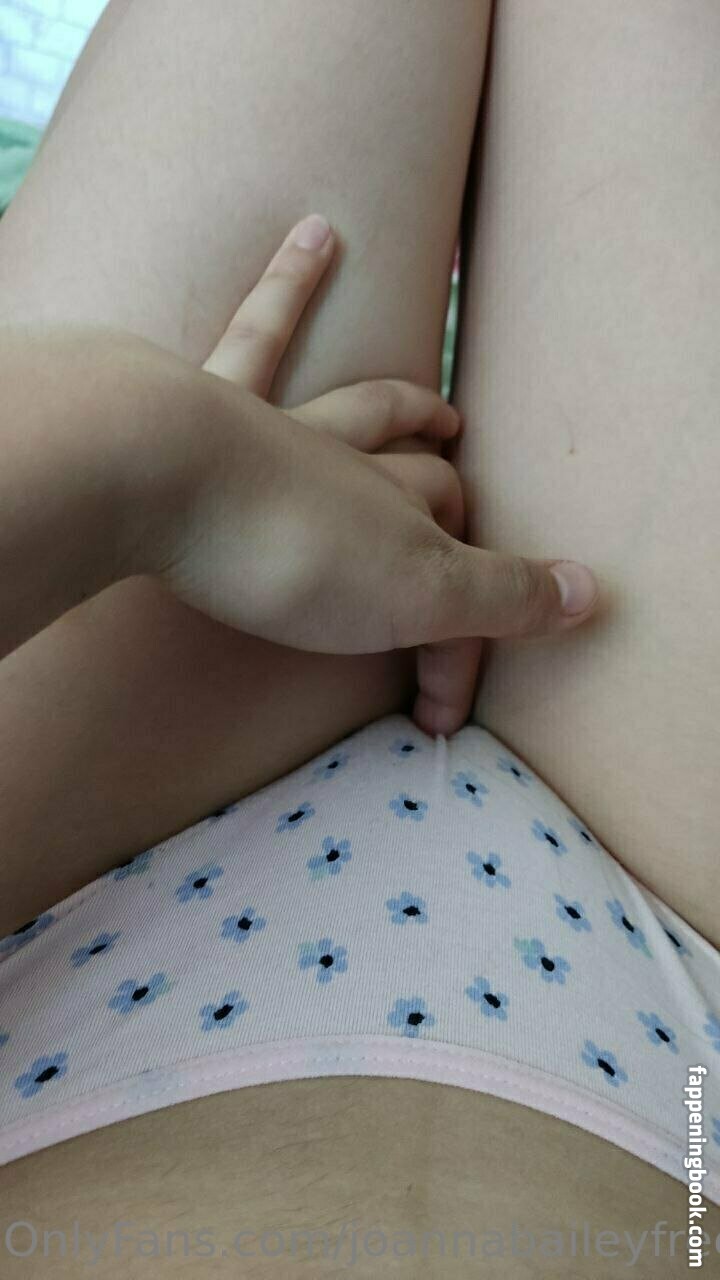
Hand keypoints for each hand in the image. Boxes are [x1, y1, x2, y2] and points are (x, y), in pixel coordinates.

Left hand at [149, 218, 598, 735]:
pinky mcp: (216, 401)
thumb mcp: (411, 596)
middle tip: (465, 508)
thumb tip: (590, 591)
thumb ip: (499, 595)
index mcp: (403, 518)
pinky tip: (316, 232)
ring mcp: (288, 429)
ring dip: (403, 405)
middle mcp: (355, 466)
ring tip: (438, 405)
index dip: (464, 635)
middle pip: (421, 483)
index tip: (435, 709)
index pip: (460, 571)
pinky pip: (261, 331)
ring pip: (360, 407)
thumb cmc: (290, 551)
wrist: (166, 473)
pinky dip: (292, 282)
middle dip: (449, 505)